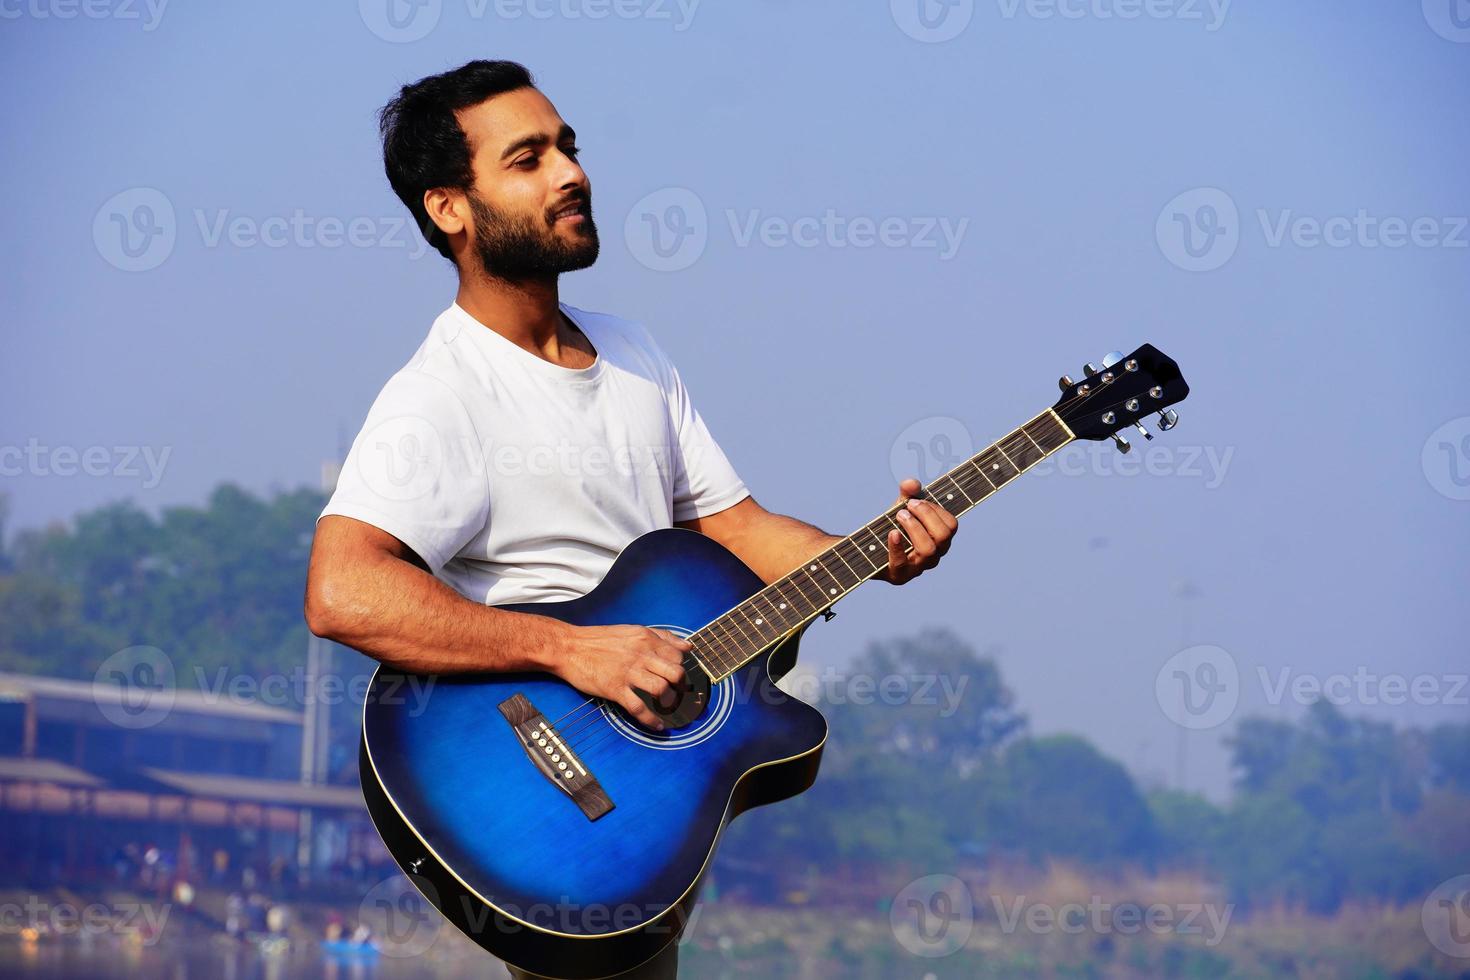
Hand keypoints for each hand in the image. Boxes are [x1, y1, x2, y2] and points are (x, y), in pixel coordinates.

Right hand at [551, 625, 690, 729]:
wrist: (569, 647)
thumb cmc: (599, 639)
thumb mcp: (633, 630)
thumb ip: (662, 637)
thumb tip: (688, 646)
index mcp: (646, 639)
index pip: (678, 655)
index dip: (683, 667)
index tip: (680, 677)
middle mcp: (640, 655)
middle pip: (675, 673)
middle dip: (681, 687)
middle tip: (679, 694)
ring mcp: (628, 673)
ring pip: (661, 690)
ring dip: (669, 703)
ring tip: (668, 708)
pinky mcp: (615, 689)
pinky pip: (639, 708)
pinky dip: (651, 720)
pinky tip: (657, 725)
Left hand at [879, 477, 957, 585]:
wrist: (869, 553)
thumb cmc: (892, 527)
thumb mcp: (901, 507)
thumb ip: (907, 493)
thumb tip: (911, 484)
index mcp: (940, 540)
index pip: (951, 525)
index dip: (936, 509)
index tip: (917, 501)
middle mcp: (934, 556)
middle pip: (943, 536)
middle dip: (926, 515)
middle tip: (908, 506)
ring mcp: (918, 568)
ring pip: (928, 550)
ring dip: (914, 527)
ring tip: (899, 515)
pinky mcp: (899, 576)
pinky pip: (901, 563)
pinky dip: (897, 546)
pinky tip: (892, 533)